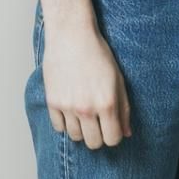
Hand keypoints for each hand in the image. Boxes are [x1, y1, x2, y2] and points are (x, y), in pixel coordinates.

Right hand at [42, 18, 132, 147]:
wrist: (71, 35)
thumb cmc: (97, 54)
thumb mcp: (118, 80)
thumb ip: (123, 109)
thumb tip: (127, 133)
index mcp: (107, 103)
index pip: (113, 139)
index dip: (114, 136)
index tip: (112, 128)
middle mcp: (87, 108)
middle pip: (94, 143)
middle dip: (99, 136)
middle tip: (98, 124)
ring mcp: (67, 106)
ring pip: (75, 137)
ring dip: (81, 130)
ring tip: (84, 115)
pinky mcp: (52, 102)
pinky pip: (59, 128)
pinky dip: (65, 124)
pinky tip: (70, 111)